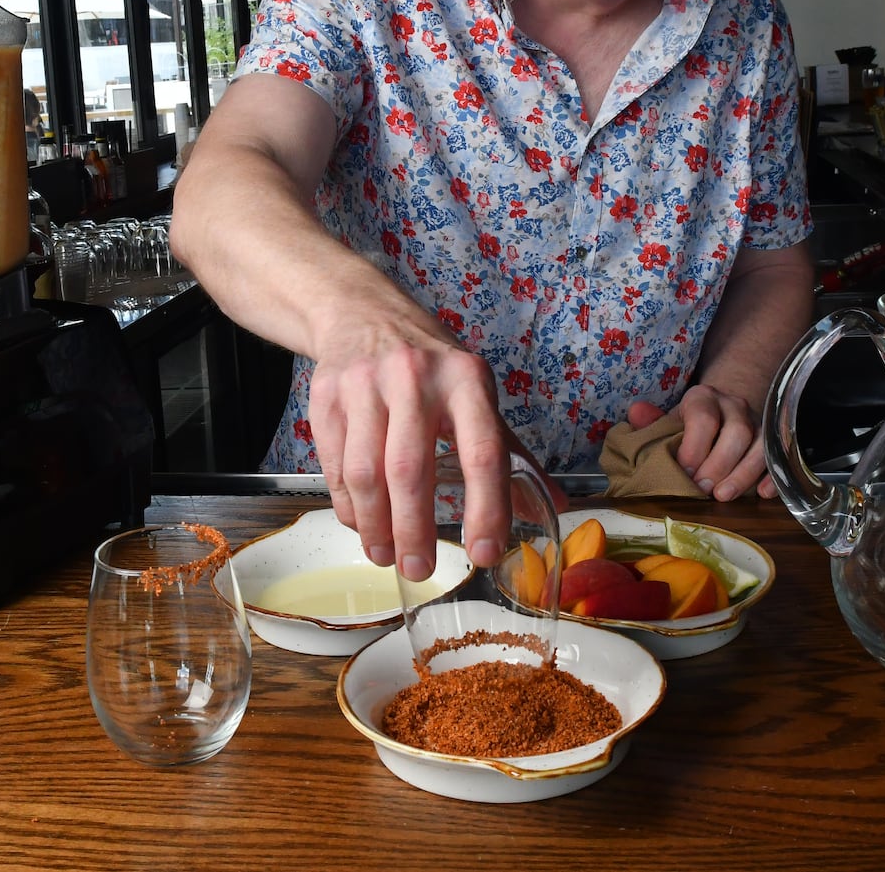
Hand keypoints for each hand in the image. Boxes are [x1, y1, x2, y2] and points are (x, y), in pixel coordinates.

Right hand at [307, 331, 513, 581]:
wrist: (364, 313)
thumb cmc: (431, 364)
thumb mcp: (476, 393)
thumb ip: (511, 451)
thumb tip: (556, 506)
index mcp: (467, 379)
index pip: (483, 451)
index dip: (486, 507)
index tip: (483, 553)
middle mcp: (416, 378)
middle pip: (411, 470)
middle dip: (415, 531)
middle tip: (420, 571)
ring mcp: (366, 385)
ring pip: (367, 473)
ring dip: (376, 526)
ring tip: (386, 556)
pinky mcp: (328, 396)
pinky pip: (336, 465)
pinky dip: (348, 506)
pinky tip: (362, 525)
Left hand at [629, 385, 775, 500]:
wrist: (720, 412)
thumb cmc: (687, 426)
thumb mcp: (668, 421)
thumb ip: (652, 422)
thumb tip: (637, 413)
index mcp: (703, 398)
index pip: (704, 417)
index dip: (695, 447)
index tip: (684, 472)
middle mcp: (734, 406)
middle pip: (737, 431)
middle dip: (719, 464)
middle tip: (703, 490)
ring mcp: (757, 422)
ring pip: (759, 445)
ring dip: (742, 474)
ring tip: (723, 496)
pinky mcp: (772, 441)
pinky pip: (777, 457)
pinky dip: (771, 476)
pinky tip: (761, 494)